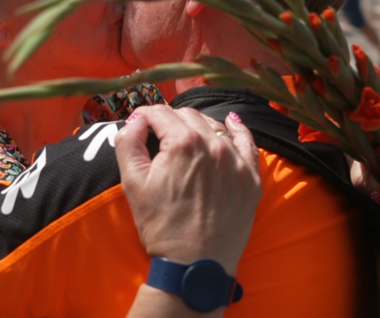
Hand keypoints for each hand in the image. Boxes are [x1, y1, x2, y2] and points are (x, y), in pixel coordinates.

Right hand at [115, 105, 261, 274]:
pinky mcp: (251, 178)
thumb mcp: (132, 183)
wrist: (195, 266)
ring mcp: (236, 162)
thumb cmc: (161, 226)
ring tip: (185, 139)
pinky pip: (247, 143)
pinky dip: (237, 129)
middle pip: (188, 116)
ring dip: (197, 127)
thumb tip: (137, 119)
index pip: (160, 113)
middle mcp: (214, 146)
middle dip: (169, 121)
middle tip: (158, 137)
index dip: (145, 117)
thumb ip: (128, 142)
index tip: (139, 125)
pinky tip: (231, 121)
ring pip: (214, 126)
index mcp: (183, 143)